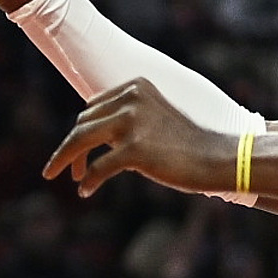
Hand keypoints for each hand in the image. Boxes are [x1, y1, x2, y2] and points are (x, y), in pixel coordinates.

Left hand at [45, 79, 235, 198]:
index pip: (93, 107)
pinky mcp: (135, 150)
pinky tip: (85, 191)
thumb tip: (93, 137)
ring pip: (82, 140)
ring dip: (66, 159)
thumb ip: (128, 120)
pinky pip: (99, 167)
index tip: (77, 151)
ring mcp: (133, 123)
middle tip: (63, 169)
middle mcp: (131, 99)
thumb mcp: (155, 119)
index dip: (81, 130)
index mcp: (136, 87)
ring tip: (59, 175)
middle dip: (70, 146)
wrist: (219, 159)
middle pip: (84, 122)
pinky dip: (89, 180)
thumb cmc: (189, 145)